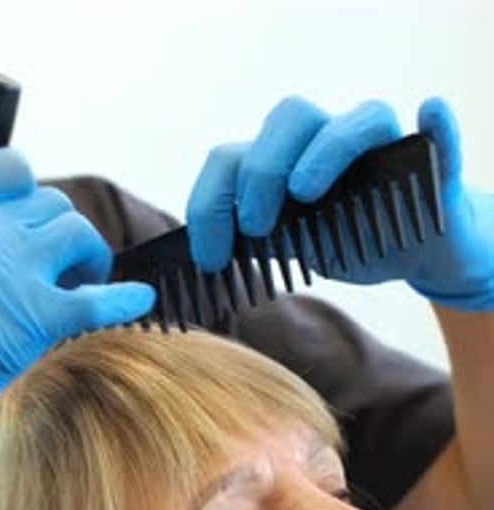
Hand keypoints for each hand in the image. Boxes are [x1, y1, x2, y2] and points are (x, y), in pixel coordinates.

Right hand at [0, 149, 154, 390]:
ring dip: (89, 254)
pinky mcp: (40, 314)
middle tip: (62, 266)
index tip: (33, 216)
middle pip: (53, 203)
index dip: (30, 192)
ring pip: (78, 231)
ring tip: (81, 283)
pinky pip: (95, 299)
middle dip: (65, 232)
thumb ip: (0, 241)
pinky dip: (122, 299)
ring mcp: (17, 268)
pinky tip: (139, 300)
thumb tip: (22, 204)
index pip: (13, 170)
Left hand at [187, 95, 493, 309]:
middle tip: (254, 226)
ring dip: (327, 150)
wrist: (411, 252)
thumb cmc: (348, 242)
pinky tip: (427, 113)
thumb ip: (259, 243)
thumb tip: (208, 258)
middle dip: (261, 171)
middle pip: (291, 118)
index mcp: (287, 160)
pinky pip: (439, 134)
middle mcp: (330, 141)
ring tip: (305, 192)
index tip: (209, 255)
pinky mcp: (430, 163)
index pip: (235, 158)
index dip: (212, 201)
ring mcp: (381, 147)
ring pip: (360, 118)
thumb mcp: (294, 249)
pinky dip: (436, 123)